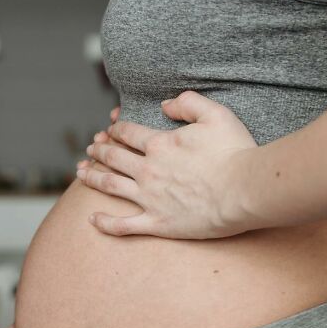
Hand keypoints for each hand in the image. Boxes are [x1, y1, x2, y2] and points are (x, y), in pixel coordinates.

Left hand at [76, 92, 258, 238]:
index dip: (116, 128)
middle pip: (113, 157)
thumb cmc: (235, 151)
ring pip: (110, 186)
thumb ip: (188, 103)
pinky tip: (92, 219)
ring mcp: (149, 198)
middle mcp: (148, 170)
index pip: (127, 133)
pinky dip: (104, 223)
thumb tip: (165, 104)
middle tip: (91, 149)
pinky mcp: (157, 223)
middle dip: (99, 151)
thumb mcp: (216, 114)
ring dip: (92, 177)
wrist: (245, 190)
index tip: (110, 129)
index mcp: (159, 144)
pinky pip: (123, 225)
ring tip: (80, 173)